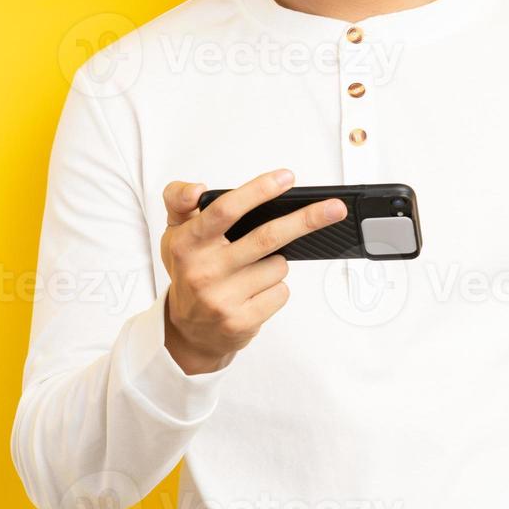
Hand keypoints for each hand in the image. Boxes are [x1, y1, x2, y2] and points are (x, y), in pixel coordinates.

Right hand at [158, 169, 346, 374]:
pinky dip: (276, 288)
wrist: (189, 330)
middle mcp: (203, 270)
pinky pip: (281, 292)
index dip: (258, 191)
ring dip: (277, 262)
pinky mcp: (241, 321)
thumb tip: (196, 188)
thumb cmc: (189, 271)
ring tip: (252, 270)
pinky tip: (255, 292)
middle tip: (334, 208)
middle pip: (267, 237)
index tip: (287, 178)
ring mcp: (222, 298)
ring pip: (279, 266)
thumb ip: (179, 201)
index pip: (225, 210)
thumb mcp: (174, 233)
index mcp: (187, 243)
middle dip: (306, 220)